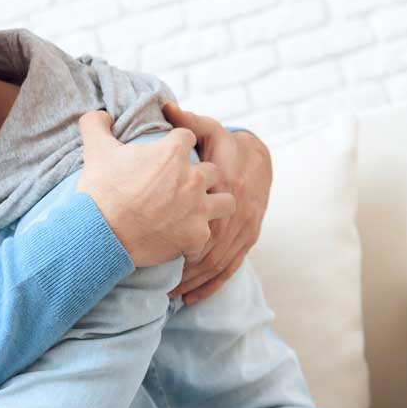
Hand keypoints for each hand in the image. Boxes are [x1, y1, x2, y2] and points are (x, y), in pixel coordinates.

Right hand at [76, 110, 235, 267]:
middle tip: (179, 186)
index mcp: (172, 153)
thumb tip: (100, 114)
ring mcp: (198, 209)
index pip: (188, 138)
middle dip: (199, 176)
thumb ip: (97, 124)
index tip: (165, 156)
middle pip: (213, 170)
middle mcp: (192, 178)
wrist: (100, 235)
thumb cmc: (99, 192)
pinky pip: (207, 234)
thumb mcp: (95, 150)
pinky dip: (194, 237)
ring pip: (226, 201)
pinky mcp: (196, 236)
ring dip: (213, 204)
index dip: (177, 145)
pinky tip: (179, 238)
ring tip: (195, 211)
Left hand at [162, 103, 271, 303]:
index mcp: (223, 182)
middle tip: (150, 281)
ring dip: (190, 282)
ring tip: (164, 296)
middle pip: (205, 245)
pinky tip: (189, 300)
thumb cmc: (227, 145)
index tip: (144, 245)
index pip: (197, 212)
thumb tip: (165, 107)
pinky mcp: (248, 240)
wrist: (262, 159)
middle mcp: (235, 209)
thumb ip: (187, 122)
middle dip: (178, 267)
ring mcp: (244, 228)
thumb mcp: (210, 130)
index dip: (173, 232)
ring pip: (215, 262)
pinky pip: (230, 269)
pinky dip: (210, 287)